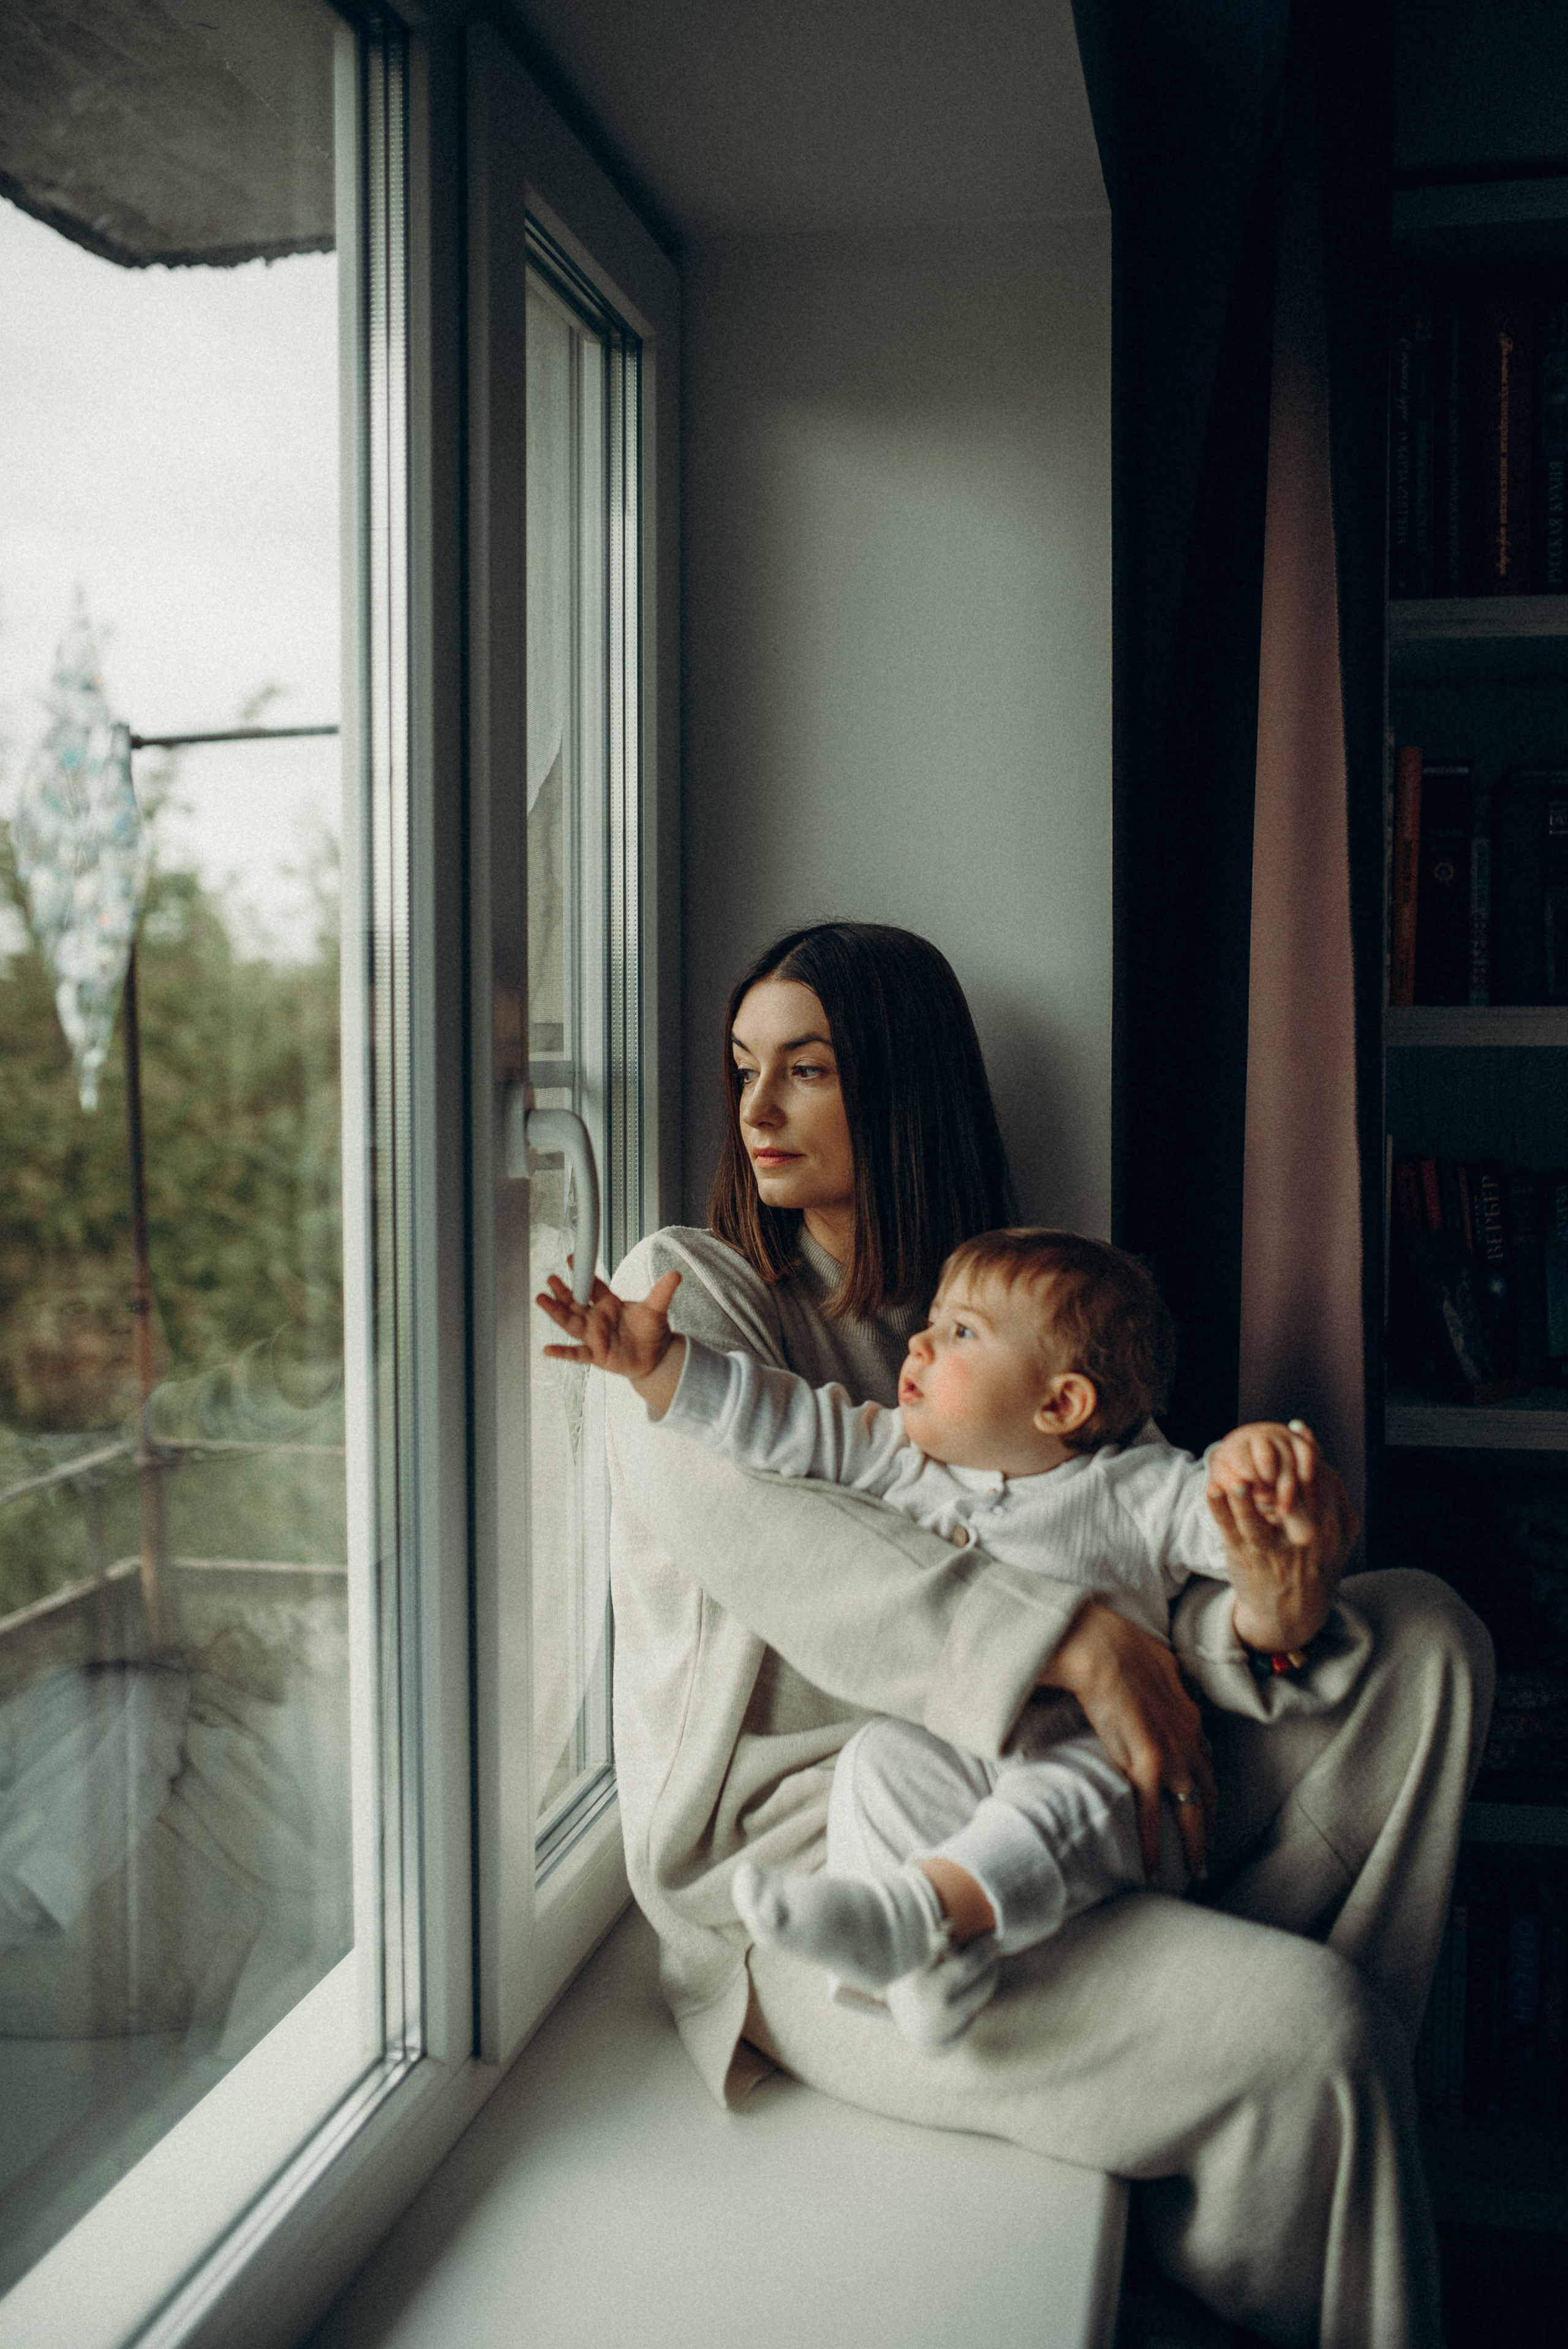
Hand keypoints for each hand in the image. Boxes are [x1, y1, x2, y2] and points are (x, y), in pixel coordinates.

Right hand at [538, 1267, 684, 1413]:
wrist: (655, 1357)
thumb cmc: (651, 1330)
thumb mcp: (656, 1309)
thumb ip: (662, 1292)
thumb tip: (676, 1273)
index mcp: (609, 1304)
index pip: (593, 1285)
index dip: (583, 1272)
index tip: (571, 1258)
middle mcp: (597, 1318)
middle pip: (576, 1302)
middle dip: (563, 1291)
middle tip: (550, 1278)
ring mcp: (594, 1336)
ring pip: (571, 1323)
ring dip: (556, 1312)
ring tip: (540, 1299)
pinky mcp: (596, 1355)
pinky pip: (576, 1354)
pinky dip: (563, 1352)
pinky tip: (548, 1349)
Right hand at [1038, 1599, 1215, 1876]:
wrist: (1103, 1647)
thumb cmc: (1121, 1647)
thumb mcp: (1157, 1667)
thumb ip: (1164, 1686)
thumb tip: (1160, 1685)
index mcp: (1190, 1717)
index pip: (1207, 1763)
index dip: (1208, 1789)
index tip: (1204, 1810)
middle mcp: (1189, 1739)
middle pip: (1209, 1793)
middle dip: (1209, 1827)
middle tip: (1206, 1855)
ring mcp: (1172, 1753)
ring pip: (1191, 1810)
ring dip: (1194, 1843)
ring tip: (1194, 1871)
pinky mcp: (1147, 1762)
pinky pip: (1152, 1814)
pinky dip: (1153, 1843)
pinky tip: (1152, 1866)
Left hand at [1206, 1418, 1357, 1653]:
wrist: (1293, 1615)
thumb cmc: (1314, 1563)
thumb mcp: (1338, 1534)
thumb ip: (1330, 1486)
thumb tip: (1306, 1434)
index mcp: (1330, 1529)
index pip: (1321, 1486)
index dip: (1307, 1457)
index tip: (1294, 1431)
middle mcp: (1304, 1541)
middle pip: (1290, 1500)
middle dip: (1277, 1474)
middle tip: (1263, 1445)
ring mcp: (1274, 1551)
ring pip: (1258, 1523)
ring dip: (1244, 1501)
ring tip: (1236, 1480)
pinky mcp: (1247, 1557)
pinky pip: (1232, 1532)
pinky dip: (1221, 1511)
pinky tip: (1213, 1489)